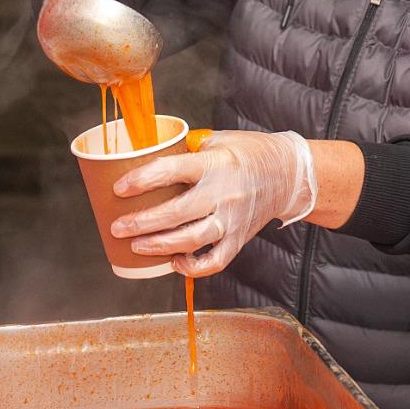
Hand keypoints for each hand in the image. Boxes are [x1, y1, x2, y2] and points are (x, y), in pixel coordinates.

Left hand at [110, 130, 317, 276]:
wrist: (290, 174)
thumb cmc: (251, 153)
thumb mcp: (218, 140)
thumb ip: (188, 151)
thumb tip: (151, 159)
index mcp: (214, 164)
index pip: (171, 171)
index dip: (141, 181)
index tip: (119, 188)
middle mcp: (223, 193)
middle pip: (176, 213)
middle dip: (141, 223)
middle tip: (118, 227)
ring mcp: (232, 219)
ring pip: (192, 240)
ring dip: (160, 246)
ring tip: (137, 246)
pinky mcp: (239, 238)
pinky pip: (215, 261)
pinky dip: (193, 268)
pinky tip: (175, 262)